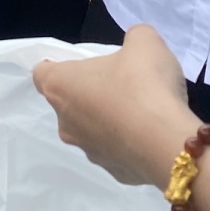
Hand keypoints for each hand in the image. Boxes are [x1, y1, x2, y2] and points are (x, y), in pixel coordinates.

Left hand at [34, 25, 199, 188]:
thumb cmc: (143, 84)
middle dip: (90, 93)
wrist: (167, 142)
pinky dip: (128, 143)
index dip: (58, 66)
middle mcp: (65, 122)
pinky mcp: (112, 172)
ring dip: (109, 120)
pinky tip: (151, 134)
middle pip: (68, 102)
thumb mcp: (143, 42)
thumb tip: (133, 48)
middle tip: (120, 83)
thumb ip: (133, 38)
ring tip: (142, 110)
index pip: (42, 73)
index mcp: (61, 86)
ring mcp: (87, 151)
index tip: (81, 64)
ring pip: (91, 130)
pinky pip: (116, 151)